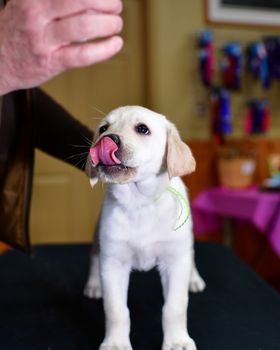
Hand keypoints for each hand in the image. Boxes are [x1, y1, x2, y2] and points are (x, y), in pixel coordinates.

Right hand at [0, 0, 122, 94]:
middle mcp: (36, 14)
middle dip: (106, 2)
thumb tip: (88, 2)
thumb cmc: (18, 33)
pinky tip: (114, 44)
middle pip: (81, 0)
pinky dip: (104, 49)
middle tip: (115, 6)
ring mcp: (44, 39)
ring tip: (116, 24)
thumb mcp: (28, 5)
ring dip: (108, 24)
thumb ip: (53, 2)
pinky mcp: (52, 62)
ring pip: (84, 25)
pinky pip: (83, 54)